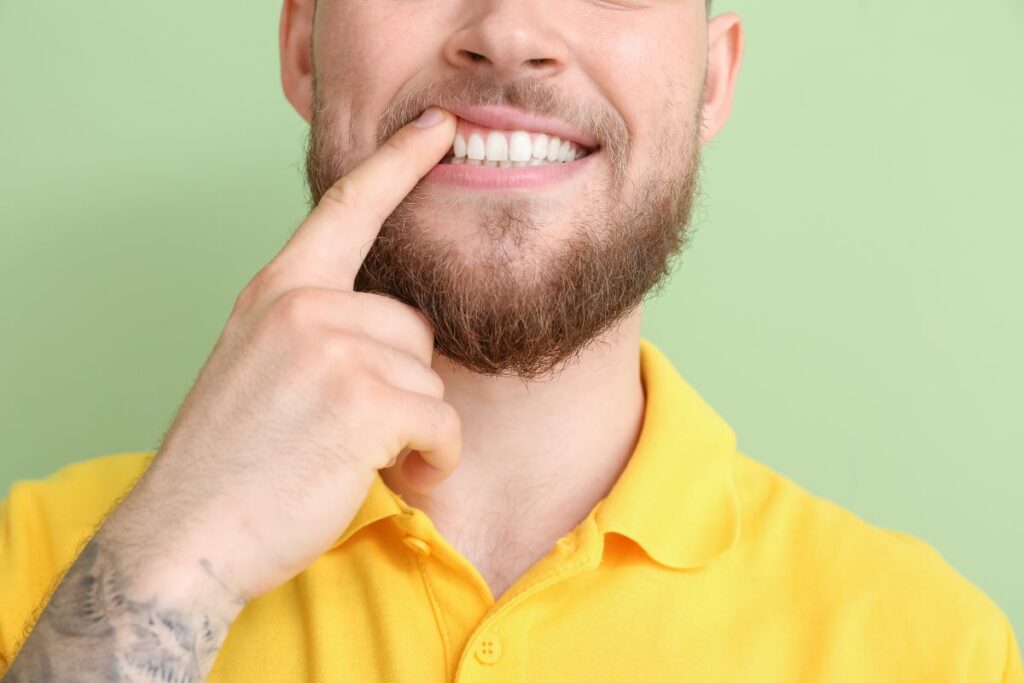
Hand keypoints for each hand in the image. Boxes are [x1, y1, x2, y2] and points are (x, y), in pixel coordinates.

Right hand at [126, 107, 461, 601]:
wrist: (187, 536)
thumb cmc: (231, 461)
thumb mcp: (257, 363)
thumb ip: (314, 327)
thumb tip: (393, 333)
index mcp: (279, 290)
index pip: (348, 208)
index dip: (399, 164)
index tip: (439, 129)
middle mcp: (306, 305)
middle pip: (413, 325)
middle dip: (401, 382)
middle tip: (356, 429)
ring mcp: (334, 349)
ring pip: (429, 379)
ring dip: (412, 428)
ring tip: (361, 459)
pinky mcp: (364, 402)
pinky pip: (442, 424)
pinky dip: (433, 460)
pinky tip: (396, 478)